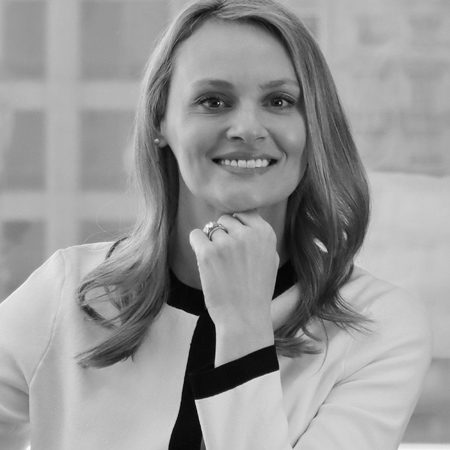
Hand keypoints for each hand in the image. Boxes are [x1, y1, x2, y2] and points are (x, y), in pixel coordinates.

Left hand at [189, 211, 279, 364]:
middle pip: (226, 219)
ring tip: (220, 265)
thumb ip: (259, 237)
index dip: (237, 226)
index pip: (244, 212)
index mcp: (265, 233)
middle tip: (228, 258)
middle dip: (224, 233)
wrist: (244, 317)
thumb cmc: (257, 290)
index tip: (236, 242)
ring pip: (211, 228)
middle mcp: (247, 234)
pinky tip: (205, 261)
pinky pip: (196, 235)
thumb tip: (245, 217)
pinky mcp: (208, 252)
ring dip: (212, 242)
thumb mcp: (270, 259)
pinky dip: (197, 245)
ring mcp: (227, 242)